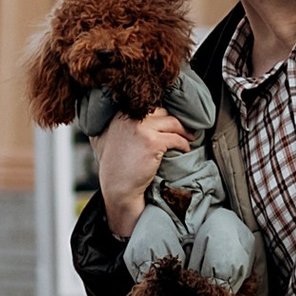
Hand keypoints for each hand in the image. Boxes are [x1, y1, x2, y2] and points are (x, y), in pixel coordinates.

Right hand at [97, 107, 189, 240]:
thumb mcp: (106, 139)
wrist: (117, 187)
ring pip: (172, 122)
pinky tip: (185, 149)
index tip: (171, 121)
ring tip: (189, 137)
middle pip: (162, 112)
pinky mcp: (152, 143)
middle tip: (184, 129)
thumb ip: (117, 125)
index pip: (149, 107)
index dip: (162, 114)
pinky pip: (176, 138)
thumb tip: (129, 116)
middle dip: (175, 120)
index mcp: (120, 115)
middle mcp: (130, 118)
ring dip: (184, 130)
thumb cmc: (113, 167)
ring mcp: (142, 129)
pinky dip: (184, 143)